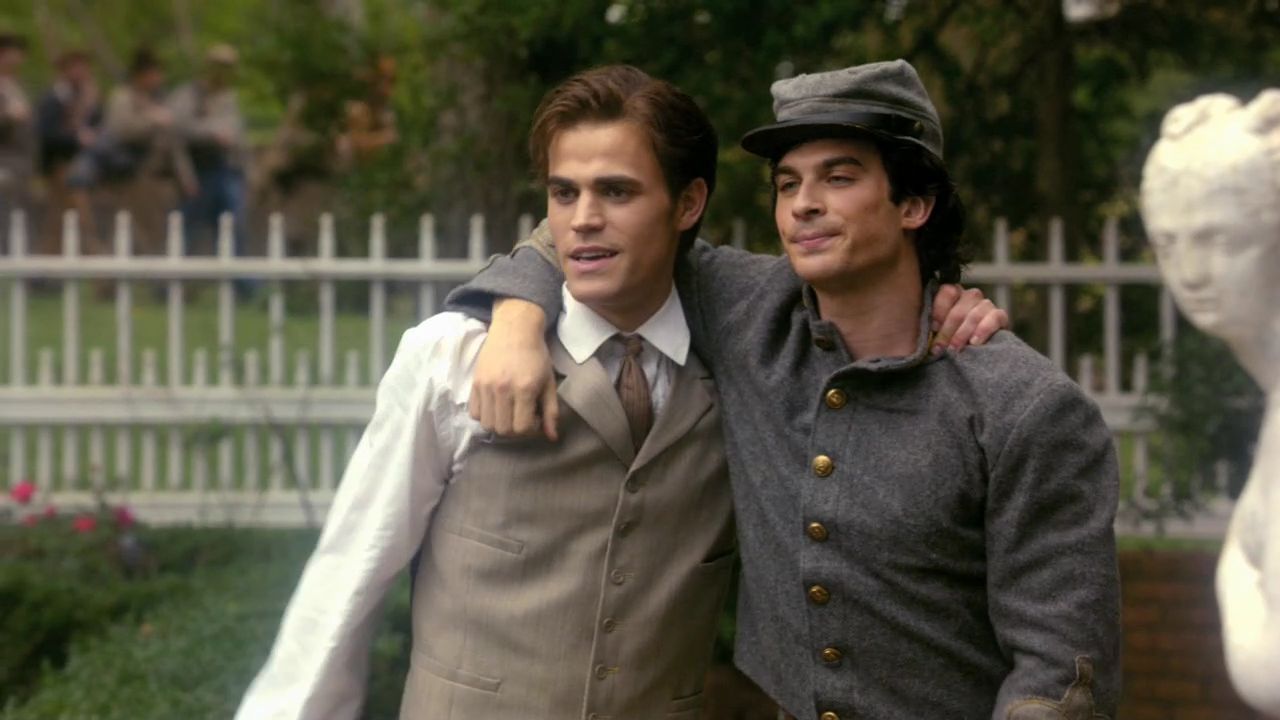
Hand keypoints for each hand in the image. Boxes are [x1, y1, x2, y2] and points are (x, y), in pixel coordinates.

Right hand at [468, 299, 558, 439]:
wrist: (514, 330)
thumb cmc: (536, 356)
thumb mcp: (549, 382)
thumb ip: (551, 411)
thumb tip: (552, 438)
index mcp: (524, 389)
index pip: (521, 428)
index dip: (530, 429)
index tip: (535, 418)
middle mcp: (503, 389)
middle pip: (503, 429)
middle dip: (515, 429)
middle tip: (522, 416)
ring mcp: (486, 386)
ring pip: (487, 424)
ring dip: (499, 424)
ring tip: (508, 412)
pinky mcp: (475, 383)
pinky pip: (474, 412)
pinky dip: (484, 415)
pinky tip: (496, 406)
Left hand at [930, 284, 1008, 354]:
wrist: (978, 354)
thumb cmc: (950, 342)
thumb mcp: (938, 334)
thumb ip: (932, 329)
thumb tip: (921, 335)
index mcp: (952, 295)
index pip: (947, 291)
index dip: (939, 309)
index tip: (933, 328)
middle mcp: (969, 296)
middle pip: (959, 308)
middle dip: (947, 330)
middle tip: (939, 348)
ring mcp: (986, 304)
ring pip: (975, 314)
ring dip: (963, 333)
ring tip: (955, 349)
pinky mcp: (1000, 315)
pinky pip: (994, 318)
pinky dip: (983, 330)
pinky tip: (975, 343)